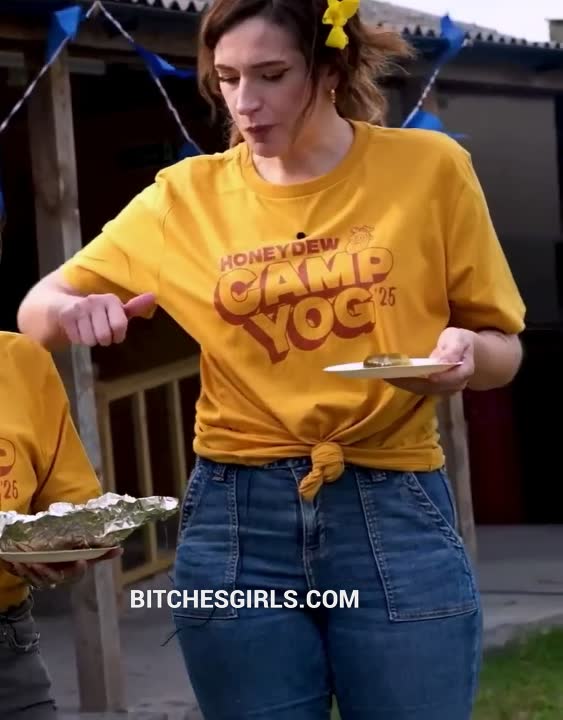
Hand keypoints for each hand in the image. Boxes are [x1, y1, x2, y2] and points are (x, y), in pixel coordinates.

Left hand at [0, 547, 121, 589]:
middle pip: (52, 578)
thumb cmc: (70, 560)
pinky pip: (21, 575)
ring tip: (24, 562)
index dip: (78, 569)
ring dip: (28, 572)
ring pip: (35, 579)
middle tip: (39, 565)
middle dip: (46, 573)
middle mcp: (56, 578)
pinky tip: (10, 561)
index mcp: (71, 572)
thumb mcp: (86, 555)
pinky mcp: (28, 575)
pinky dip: (14, 569)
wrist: (51, 563)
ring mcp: (41, 578)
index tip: (80, 561)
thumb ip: (101, 553)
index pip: (77, 574)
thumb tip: (120, 548)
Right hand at [57, 293, 155, 346]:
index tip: (115, 333)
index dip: (118, 336)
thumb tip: (154, 296)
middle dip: (102, 340)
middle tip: (98, 331)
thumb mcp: (115, 309)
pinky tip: (76, 329)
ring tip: (86, 329)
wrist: (60, 304)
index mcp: (111, 299)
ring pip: (91, 340)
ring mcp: (80, 307)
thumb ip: (134, 307)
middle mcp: (96, 300)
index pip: (120, 326)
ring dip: (89, 340)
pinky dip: (77, 339)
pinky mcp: (66, 315)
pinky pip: (77, 340)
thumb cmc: (95, 311)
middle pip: (105, 336)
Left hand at [387, 328, 475, 395]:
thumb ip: (452, 350)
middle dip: (408, 382)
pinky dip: (405, 383)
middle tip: (388, 374)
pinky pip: (419, 389)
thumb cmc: (461, 342)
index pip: (446, 379)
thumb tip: (440, 361)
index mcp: (463, 372)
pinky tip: (391, 377)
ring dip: (403, 384)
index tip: (412, 373)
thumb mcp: (460, 339)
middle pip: (429, 387)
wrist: (467, 352)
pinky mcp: (434, 390)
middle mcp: (454, 386)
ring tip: (386, 375)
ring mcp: (444, 390)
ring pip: (422, 390)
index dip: (429, 378)